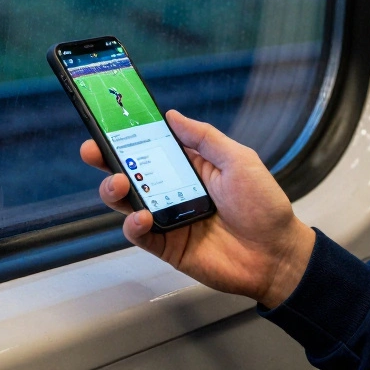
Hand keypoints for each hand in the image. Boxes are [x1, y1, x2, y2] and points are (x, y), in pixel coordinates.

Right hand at [80, 109, 314, 308]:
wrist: (277, 254)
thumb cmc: (264, 205)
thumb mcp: (238, 159)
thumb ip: (204, 138)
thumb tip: (172, 116)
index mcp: (190, 167)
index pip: (152, 147)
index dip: (129, 135)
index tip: (108, 122)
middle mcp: (173, 190)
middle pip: (131, 172)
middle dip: (107, 159)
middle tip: (92, 149)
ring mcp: (168, 219)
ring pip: (128, 203)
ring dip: (114, 191)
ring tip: (119, 183)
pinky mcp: (167, 246)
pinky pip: (140, 235)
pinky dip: (134, 225)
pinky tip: (142, 216)